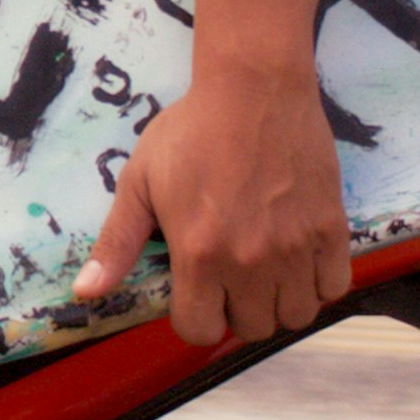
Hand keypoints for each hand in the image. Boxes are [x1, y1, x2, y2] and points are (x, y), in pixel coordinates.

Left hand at [75, 60, 354, 344]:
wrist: (254, 89)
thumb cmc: (191, 131)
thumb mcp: (139, 182)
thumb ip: (116, 243)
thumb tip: (85, 292)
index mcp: (198, 254)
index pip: (199, 330)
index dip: (193, 316)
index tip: (195, 291)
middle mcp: (250, 261)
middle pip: (251, 329)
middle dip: (236, 310)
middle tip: (231, 276)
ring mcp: (295, 247)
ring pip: (296, 315)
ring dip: (278, 302)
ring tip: (266, 272)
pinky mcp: (330, 229)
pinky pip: (334, 288)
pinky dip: (318, 283)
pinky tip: (299, 260)